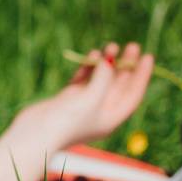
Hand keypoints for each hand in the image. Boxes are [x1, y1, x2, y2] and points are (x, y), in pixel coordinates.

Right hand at [32, 41, 154, 146]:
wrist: (34, 135)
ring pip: (101, 80)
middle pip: (119, 86)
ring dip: (107, 63)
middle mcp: (100, 112)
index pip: (133, 95)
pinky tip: (94, 53)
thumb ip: (104, 78)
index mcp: (112, 119)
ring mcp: (84, 105)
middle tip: (132, 46)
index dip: (142, 76)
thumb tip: (110, 59)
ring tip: (111, 45)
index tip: (148, 57)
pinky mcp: (69, 99)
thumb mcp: (92, 98)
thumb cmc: (67, 121)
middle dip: (127, 66)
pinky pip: (84, 80)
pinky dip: (89, 67)